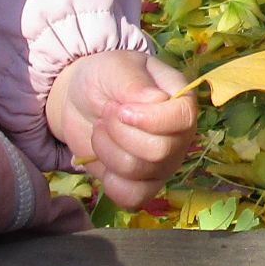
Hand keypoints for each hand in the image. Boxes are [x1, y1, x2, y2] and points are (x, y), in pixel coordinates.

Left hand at [48, 50, 196, 208]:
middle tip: (105, 115)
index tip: (120, 109)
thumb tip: (155, 100)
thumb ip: (133, 82)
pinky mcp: (143, 184)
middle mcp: (178, 136)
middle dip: (120, 133)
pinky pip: (133, 198)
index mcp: (181, 101)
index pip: (183, 119)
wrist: (81, 99)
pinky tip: (103, 162)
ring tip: (100, 130)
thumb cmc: (106, 77)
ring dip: (107, 150)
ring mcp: (162, 164)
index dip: (149, 120)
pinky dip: (111, 183)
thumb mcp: (115, 67)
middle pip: (159, 151)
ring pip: (138, 172)